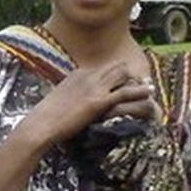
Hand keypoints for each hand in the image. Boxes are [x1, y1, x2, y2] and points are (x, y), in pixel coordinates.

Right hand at [28, 61, 157, 145]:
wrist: (42, 124)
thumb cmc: (46, 116)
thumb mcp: (60, 98)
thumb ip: (72, 94)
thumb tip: (77, 100)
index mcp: (78, 73)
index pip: (104, 67)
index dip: (117, 73)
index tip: (125, 79)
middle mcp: (88, 75)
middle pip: (117, 67)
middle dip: (130, 74)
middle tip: (140, 83)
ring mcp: (94, 87)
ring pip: (123, 75)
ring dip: (136, 81)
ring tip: (148, 88)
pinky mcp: (99, 101)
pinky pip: (125, 92)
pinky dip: (139, 92)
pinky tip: (149, 94)